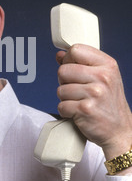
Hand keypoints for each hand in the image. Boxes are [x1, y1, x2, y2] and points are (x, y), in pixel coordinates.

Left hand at [56, 44, 131, 159]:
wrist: (120, 130)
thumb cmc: (109, 103)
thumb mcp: (104, 78)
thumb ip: (82, 64)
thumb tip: (60, 55)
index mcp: (107, 65)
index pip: (75, 50)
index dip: (68, 61)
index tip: (73, 71)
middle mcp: (103, 77)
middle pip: (63, 70)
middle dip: (64, 82)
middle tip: (77, 91)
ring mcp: (95, 93)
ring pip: (60, 90)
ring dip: (66, 99)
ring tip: (80, 102)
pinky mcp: (85, 109)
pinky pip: (61, 106)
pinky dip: (66, 111)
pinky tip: (78, 112)